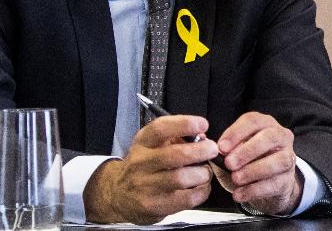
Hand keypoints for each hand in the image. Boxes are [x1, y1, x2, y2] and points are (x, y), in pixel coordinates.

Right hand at [84, 115, 218, 223]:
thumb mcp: (152, 146)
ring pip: (181, 178)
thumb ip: (176, 138)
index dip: (184, 124)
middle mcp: (141, 163)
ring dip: (202, 173)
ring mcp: (146, 187)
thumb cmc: (143, 167)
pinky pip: (186, 198)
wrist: (118, 195)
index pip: (160, 129)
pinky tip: (201, 186)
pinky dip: (202, 191)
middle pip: (175, 155)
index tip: (202, 124)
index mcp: (142, 143)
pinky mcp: (154, 206)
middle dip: (200, 151)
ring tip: (205, 171)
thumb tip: (202, 138)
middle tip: (212, 150)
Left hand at [217, 112, 302, 215]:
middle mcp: (281, 137)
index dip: (236, 132)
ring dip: (254, 170)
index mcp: (266, 124)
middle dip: (247, 151)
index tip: (221, 147)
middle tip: (229, 164)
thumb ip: (224, 146)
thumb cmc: (251, 160)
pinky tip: (239, 194)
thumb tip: (204, 143)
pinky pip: (274, 183)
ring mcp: (288, 157)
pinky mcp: (288, 179)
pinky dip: (254, 190)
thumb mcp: (238, 148)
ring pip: (278, 161)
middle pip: (269, 138)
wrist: (271, 182)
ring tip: (235, 179)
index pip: (253, 121)